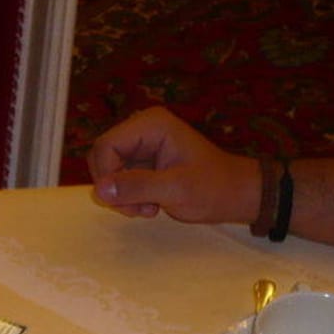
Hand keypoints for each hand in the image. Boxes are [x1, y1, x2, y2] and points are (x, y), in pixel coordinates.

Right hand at [87, 107, 255, 223]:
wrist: (234, 196)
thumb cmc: (212, 188)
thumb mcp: (176, 189)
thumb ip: (137, 186)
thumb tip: (99, 190)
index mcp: (151, 124)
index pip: (105, 146)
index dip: (107, 176)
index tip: (126, 201)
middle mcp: (142, 130)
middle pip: (102, 158)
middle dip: (115, 188)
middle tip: (139, 209)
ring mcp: (141, 147)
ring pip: (108, 173)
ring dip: (123, 197)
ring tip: (149, 209)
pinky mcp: (142, 164)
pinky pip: (120, 182)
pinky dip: (129, 199)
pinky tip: (151, 206)